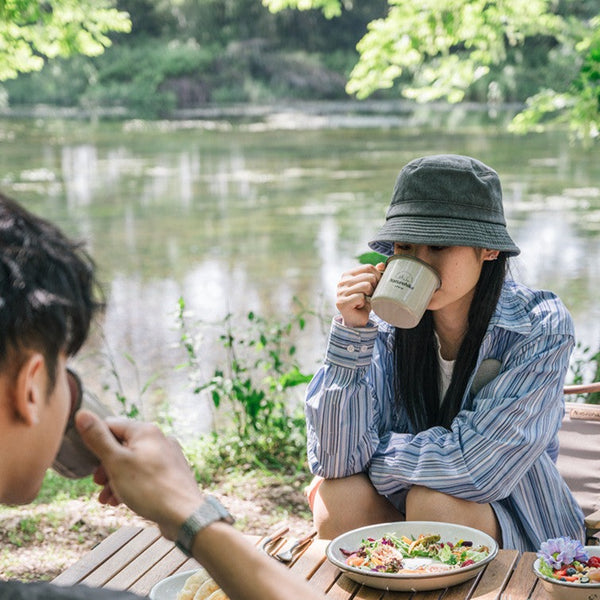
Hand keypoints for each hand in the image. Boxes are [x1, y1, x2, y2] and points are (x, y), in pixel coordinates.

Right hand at [75, 410, 202, 539]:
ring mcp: (166, 456)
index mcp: (145, 430)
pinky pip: (144, 474)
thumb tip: (81, 414)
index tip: (87, 462)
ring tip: (106, 499)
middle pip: (122, 445)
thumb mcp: (116, 462)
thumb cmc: (150, 488)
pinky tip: (120, 501)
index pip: (111, 425)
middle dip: (105, 466)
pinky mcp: (170, 473)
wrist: (184, 515)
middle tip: (98, 483)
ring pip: (132, 462)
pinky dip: (130, 484)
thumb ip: (98, 438)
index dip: (95, 442)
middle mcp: (158, 438)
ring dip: (115, 479)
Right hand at [336, 263, 384, 327]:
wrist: (356, 320)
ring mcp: (340, 292)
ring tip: (365, 300)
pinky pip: (361, 297)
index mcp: (347, 274)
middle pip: (369, 277)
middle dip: (374, 287)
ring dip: (370, 295)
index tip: (376, 286)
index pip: (368, 267)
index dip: (377, 276)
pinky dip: (364, 303)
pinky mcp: (342, 303)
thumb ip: (374, 275)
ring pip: (366, 286)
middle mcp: (342, 282)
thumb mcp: (370, 286)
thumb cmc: (363, 302)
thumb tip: (381, 265)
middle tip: (370, 296)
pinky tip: (359, 306)